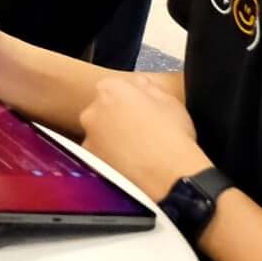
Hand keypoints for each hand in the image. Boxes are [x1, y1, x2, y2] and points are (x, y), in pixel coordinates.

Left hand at [79, 74, 210, 203]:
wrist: (170, 176)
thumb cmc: (173, 137)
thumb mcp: (169, 100)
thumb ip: (147, 87)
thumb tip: (140, 85)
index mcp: (110, 89)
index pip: (114, 87)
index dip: (130, 99)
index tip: (142, 109)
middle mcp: (92, 111)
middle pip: (102, 110)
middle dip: (117, 117)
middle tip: (140, 130)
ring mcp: (88, 138)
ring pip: (99, 134)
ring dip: (112, 139)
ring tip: (137, 150)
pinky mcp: (90, 162)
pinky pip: (99, 155)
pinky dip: (110, 158)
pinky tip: (130, 164)